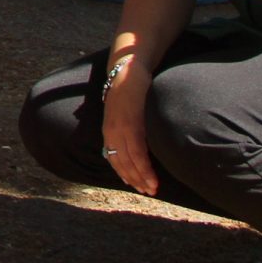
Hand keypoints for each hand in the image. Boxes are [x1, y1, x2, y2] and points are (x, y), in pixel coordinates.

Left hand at [99, 55, 159, 195]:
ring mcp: (120, 129)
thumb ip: (123, 127)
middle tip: (148, 192)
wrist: (127, 70)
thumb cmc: (127, 91)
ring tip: (152, 189)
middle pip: (122, 164)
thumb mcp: (121, 112)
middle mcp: (111, 132)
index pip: (114, 159)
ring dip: (141, 178)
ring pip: (130, 162)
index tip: (135, 185)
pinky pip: (137, 151)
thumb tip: (130, 142)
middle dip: (135, 180)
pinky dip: (144, 167)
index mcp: (109, 131)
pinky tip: (151, 176)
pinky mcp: (131, 124)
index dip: (125, 174)